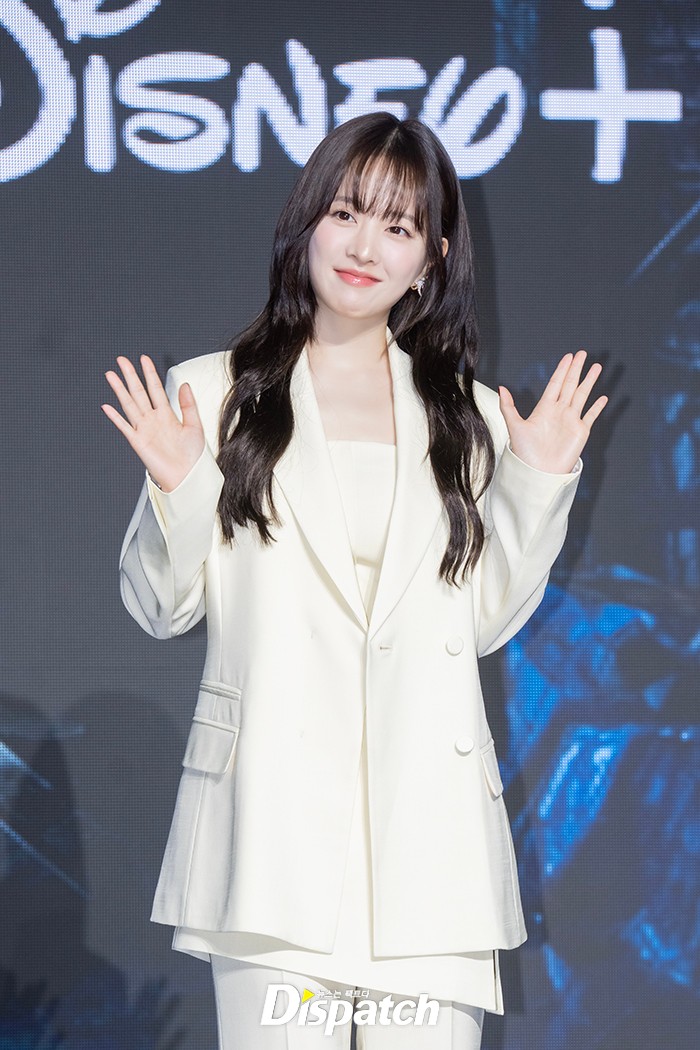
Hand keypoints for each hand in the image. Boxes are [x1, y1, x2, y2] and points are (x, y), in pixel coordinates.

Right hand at [101, 355, 204, 491]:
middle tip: (122, 360)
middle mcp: (153, 420)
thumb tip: (185, 385)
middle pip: (138, 392)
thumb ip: (189, 404)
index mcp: (167, 415)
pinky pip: (124, 426)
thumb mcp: (195, 425)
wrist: (187, 476)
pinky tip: (107, 407)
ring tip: (112, 375)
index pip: (155, 388)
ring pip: (129, 404)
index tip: (144, 359)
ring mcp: (144, 429)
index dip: (149, 373)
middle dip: (130, 375)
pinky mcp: (138, 442)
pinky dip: (115, 417)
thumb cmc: (192, 456)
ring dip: (120, 390)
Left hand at [498, 350, 607, 473]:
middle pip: (570, 385)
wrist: (538, 472)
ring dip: (589, 381)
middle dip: (576, 369)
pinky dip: (597, 407)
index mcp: (544, 408)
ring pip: (582, 395)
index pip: (555, 384)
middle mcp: (559, 412)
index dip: (562, 370)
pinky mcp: (581, 432)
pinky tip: (603, 397)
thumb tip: (502, 388)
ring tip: (596, 367)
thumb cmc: (525, 453)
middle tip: (582, 353)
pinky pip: (591, 416)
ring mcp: (571, 421)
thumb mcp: (514, 427)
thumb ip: (508, 407)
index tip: (568, 357)